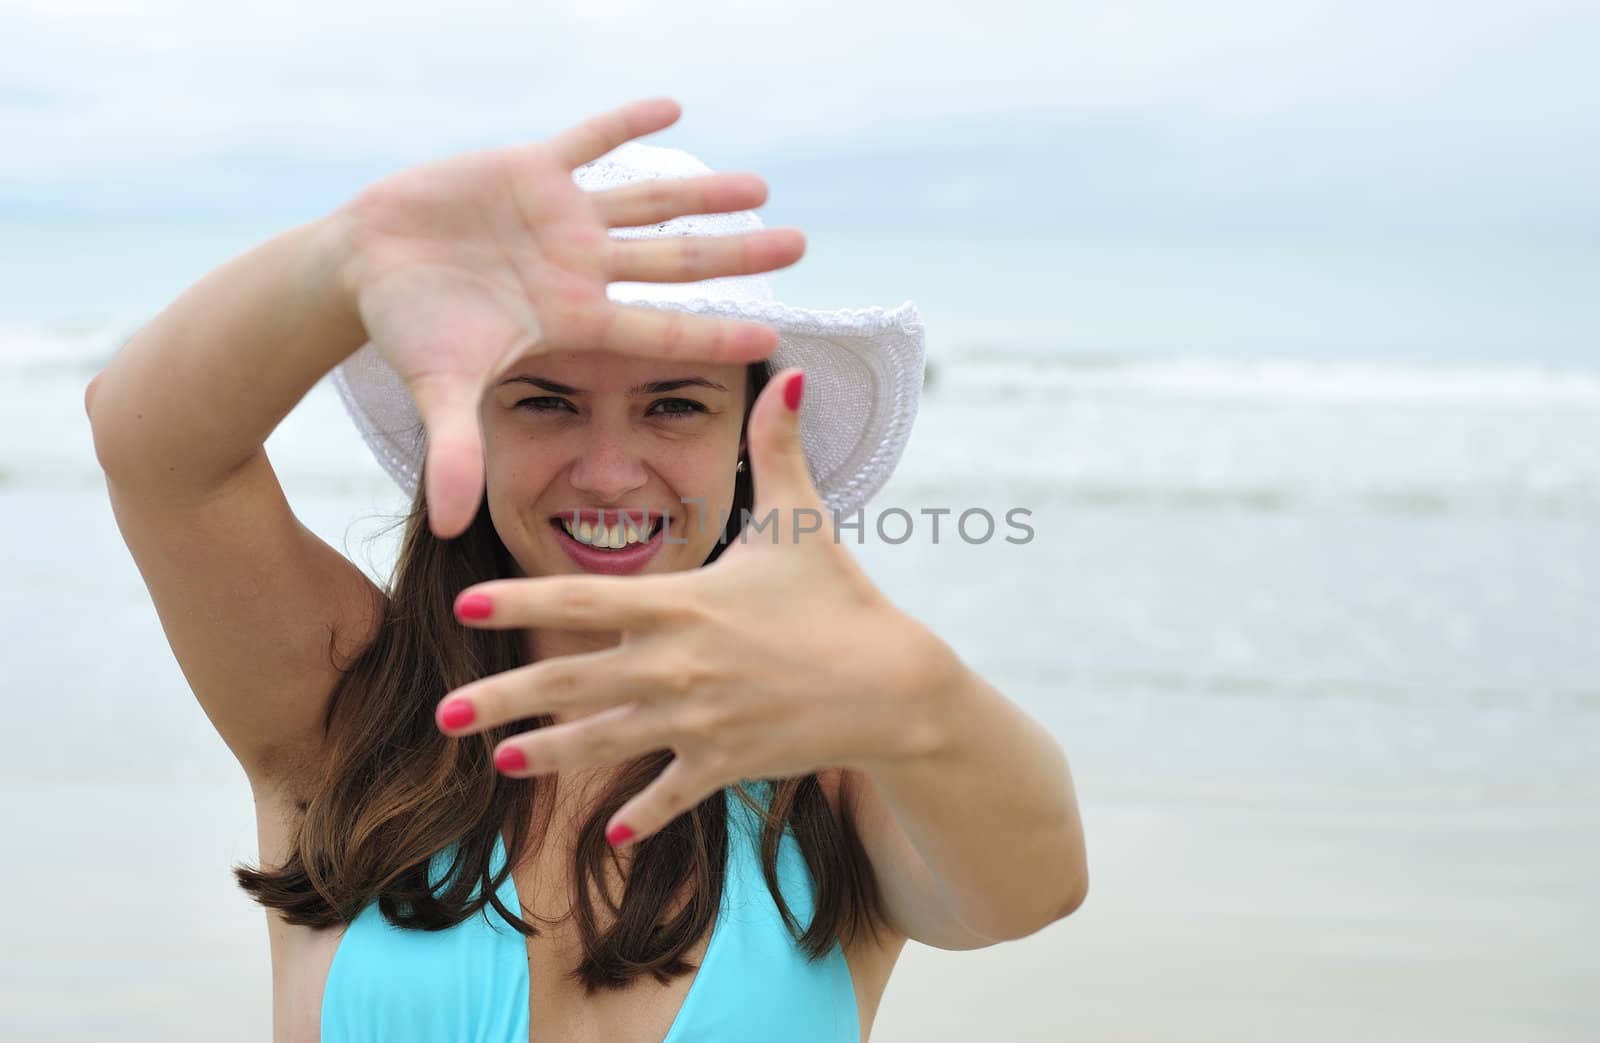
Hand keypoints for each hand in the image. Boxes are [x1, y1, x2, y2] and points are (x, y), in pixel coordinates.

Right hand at [332, 97, 805, 538]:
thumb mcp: (439, 391)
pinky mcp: (528, 170)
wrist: (365, 270)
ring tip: (758, 187)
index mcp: (572, 319)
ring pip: (648, 201)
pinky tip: (672, 105)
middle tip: (800, 247)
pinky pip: (588, 140)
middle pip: (677, 262)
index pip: (658, 331)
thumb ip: (456, 453)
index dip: (713, 333)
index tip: (772, 338)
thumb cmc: (409, 331)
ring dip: (702, 193)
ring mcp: (560, 218)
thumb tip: (455, 527)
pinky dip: (625, 121)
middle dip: (737, 254)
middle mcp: (580, 269)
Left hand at [431, 367, 956, 846]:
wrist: (894, 685)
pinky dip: (641, 814)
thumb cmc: (841, 597)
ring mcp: (698, 719)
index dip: (520, 601)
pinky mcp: (725, 761)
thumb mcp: (804, 520)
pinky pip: (671, 791)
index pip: (583, 599)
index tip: (464, 607)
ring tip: (501, 762)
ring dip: (550, 754)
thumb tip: (793, 372)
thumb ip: (781, 448)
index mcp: (683, 603)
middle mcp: (677, 664)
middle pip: (572, 680)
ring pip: (606, 741)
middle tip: (445, 714)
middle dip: (504, 698)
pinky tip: (609, 835)